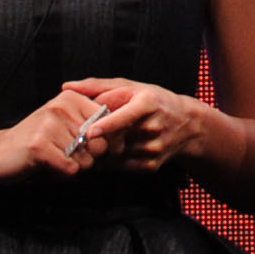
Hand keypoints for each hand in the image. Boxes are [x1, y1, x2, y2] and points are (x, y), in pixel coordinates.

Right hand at [0, 84, 111, 183]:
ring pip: (87, 160)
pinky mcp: (40, 145)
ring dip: (73, 168)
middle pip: (101, 145)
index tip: (83, 147)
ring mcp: (49, 123)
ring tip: (53, 159)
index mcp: (72, 98)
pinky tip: (46, 166)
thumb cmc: (38, 144)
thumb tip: (126, 129)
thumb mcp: (68, 127)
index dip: (105, 145)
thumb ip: (96, 126)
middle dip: (89, 159)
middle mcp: (62, 105)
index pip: (110, 125)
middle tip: (65, 155)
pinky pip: (71, 169)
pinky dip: (62, 175)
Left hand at [61, 78, 205, 172]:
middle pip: (116, 138)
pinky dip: (109, 161)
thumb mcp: (131, 87)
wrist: (187, 125)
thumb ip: (97, 87)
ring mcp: (153, 148)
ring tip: (97, 142)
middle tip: (81, 136)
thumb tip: (67, 86)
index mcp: (147, 104)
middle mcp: (153, 127)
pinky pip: (120, 166)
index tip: (90, 131)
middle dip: (96, 139)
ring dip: (101, 151)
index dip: (107, 125)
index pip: (125, 116)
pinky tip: (110, 151)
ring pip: (115, 155)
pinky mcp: (151, 165)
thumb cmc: (154, 101)